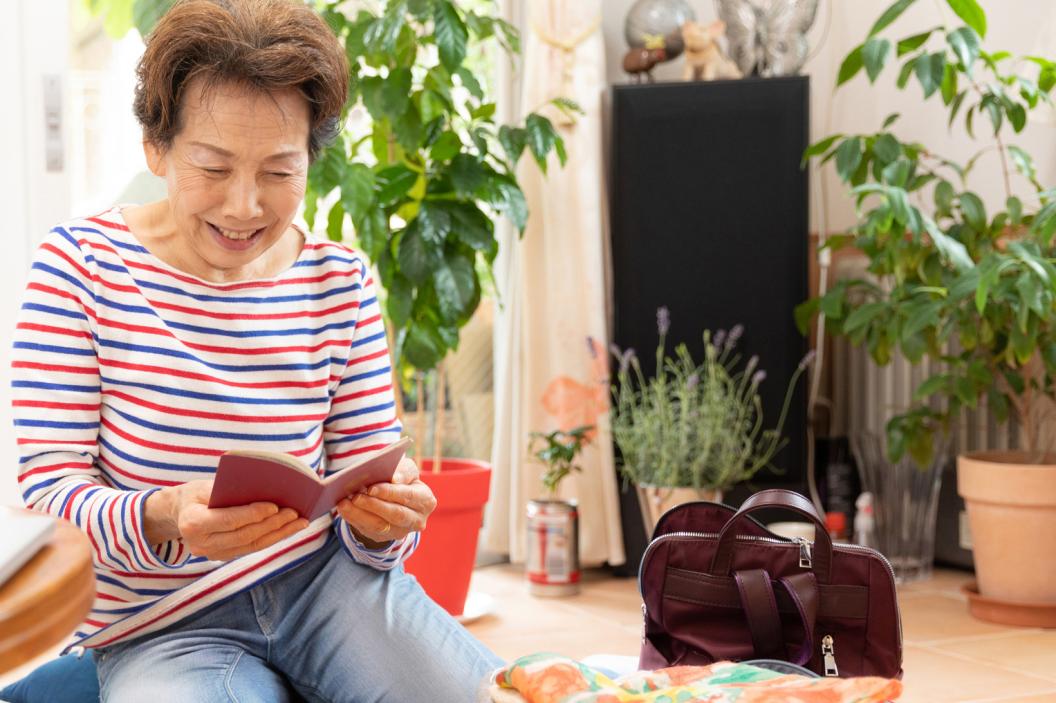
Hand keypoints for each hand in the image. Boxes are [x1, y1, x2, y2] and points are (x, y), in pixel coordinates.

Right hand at [148, 479, 309, 561]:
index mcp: (192, 522)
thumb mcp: (204, 486)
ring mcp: (211, 554)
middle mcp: (200, 544)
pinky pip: (251, 549)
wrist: (177, 514)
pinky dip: (272, 538)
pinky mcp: (223, 557)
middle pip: (244, 535)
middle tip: (296, 512)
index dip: (253, 514)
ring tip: (300, 522)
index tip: (275, 506)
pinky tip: (289, 529)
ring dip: (279, 534)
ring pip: (252, 546)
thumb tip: (265, 489)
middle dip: (273, 524)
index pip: (229, 520)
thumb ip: (228, 490)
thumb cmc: (195, 494)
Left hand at [336, 456, 435, 545]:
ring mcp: (401, 532)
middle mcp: (417, 520)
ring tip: (345, 502)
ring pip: (380, 525)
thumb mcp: (406, 471)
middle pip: (395, 514)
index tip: (371, 488)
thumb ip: (403, 471)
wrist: (395, 498)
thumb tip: (395, 479)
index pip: (408, 496)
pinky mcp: (385, 537)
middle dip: (374, 504)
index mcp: (426, 500)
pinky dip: (354, 518)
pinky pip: (368, 530)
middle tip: (356, 496)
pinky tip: (343, 508)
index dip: (390, 492)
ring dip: (360, 513)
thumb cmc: (402, 480)